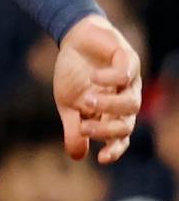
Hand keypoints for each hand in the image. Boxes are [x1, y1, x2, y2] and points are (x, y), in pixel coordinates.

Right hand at [53, 15, 141, 164]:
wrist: (75, 41)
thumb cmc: (74, 75)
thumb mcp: (68, 105)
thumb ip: (74, 129)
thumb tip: (77, 156)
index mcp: (111, 113)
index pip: (119, 137)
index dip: (115, 149)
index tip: (102, 159)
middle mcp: (124, 99)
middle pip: (127, 124)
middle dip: (107, 130)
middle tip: (84, 126)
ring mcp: (130, 81)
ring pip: (131, 103)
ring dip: (109, 106)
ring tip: (87, 100)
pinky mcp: (128, 59)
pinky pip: (126, 75)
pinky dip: (109, 79)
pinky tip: (93, 77)